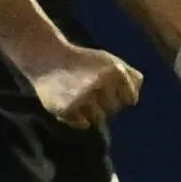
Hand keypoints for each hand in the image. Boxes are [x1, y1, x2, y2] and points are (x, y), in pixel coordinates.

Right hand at [22, 43, 142, 132]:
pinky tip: (70, 106)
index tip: (109, 90)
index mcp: (115, 71)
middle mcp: (100, 83)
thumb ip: (130, 77)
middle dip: (105, 104)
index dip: (121, 97)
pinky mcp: (66, 108)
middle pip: (114, 110)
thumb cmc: (83, 60)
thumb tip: (134, 101)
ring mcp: (82, 97)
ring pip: (99, 119)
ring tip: (80, 100)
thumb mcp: (110, 60)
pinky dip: (79, 119)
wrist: (46, 57)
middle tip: (91, 94)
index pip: (130, 100)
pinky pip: (82, 124)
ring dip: (92, 113)